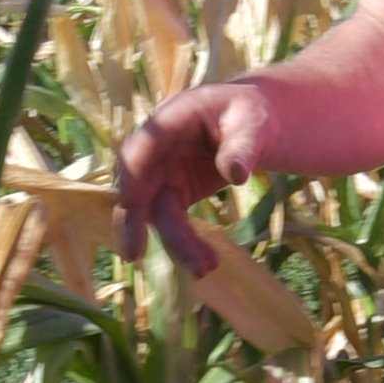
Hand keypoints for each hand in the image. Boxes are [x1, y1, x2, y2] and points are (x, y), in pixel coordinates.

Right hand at [110, 79, 263, 272]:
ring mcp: (163, 174)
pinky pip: (172, 223)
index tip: (130, 206)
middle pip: (137, 188)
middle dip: (137, 223)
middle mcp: (156, 151)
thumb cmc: (250, 114)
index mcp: (169, 121)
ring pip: (155, 213)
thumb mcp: (253, 123)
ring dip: (174, 242)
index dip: (130, 179)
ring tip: (205, 268)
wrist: (253, 124)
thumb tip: (236, 174)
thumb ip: (243, 145)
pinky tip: (206, 262)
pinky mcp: (174, 194)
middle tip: (135, 255)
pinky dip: (185, 244)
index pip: (137, 151)